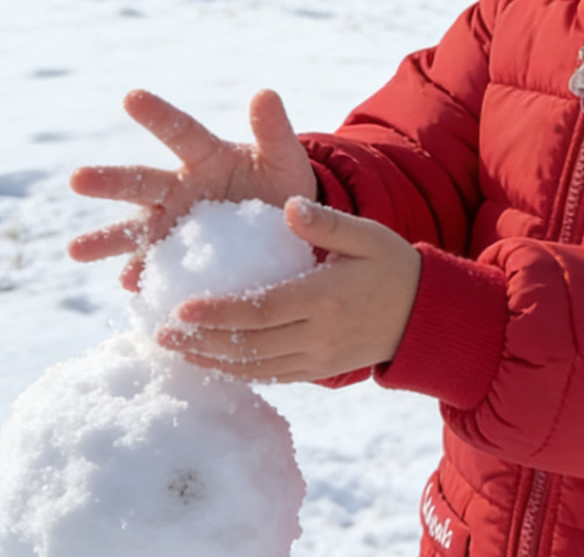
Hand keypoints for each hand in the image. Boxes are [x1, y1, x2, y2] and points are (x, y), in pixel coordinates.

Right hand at [68, 88, 318, 290]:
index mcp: (205, 156)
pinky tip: (130, 285)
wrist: (289, 229)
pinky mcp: (180, 260)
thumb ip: (273, 129)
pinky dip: (143, 276)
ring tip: (76, 250)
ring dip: (107, 240)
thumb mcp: (284, 157)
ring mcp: (176, 225)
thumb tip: (266, 93)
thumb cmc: (282, 184)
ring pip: (136, 231)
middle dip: (110, 181)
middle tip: (77, 179)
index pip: (180, 132)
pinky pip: (157, 269)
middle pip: (142, 183)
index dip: (158, 115)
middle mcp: (181, 189)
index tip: (131, 97)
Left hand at [155, 197, 421, 381]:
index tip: (181, 308)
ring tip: (174, 350)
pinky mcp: (318, 371)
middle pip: (249, 345)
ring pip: (255, 367)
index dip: (219, 312)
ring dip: (212, 361)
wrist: (424, 314)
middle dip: (201, 341)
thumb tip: (288, 206)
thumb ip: (326, 222)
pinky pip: (271, 376)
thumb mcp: (366, 234)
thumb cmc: (391, 264)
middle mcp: (318, 335)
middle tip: (159, 332)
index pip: (262, 310)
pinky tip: (212, 362)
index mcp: (325, 297)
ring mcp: (318, 359)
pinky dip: (238, 372)